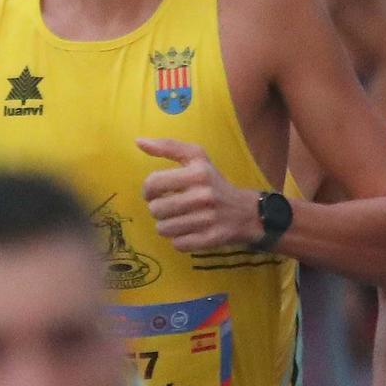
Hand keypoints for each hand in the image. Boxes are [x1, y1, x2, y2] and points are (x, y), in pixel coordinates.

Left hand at [138, 138, 263, 252]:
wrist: (246, 211)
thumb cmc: (214, 182)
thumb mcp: (197, 158)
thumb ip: (168, 147)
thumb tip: (138, 141)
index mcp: (198, 173)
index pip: (153, 184)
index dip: (147, 190)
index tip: (154, 193)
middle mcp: (203, 196)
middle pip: (156, 209)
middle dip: (158, 209)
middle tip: (169, 207)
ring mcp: (208, 219)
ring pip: (164, 229)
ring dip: (167, 226)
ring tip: (177, 219)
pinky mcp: (210, 239)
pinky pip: (177, 244)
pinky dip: (179, 240)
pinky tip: (188, 231)